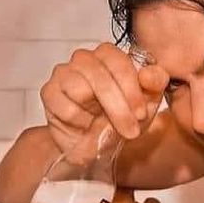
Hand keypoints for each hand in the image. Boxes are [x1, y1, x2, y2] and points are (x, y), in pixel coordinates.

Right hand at [39, 42, 168, 156]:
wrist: (96, 146)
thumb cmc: (120, 119)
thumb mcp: (146, 104)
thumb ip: (154, 84)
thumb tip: (149, 75)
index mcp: (109, 56)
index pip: (118, 60)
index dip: (132, 88)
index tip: (141, 114)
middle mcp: (85, 59)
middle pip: (99, 74)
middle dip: (119, 107)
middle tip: (131, 130)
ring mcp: (64, 73)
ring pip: (80, 87)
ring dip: (99, 115)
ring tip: (106, 128)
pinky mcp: (49, 92)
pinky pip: (65, 105)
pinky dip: (80, 121)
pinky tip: (85, 125)